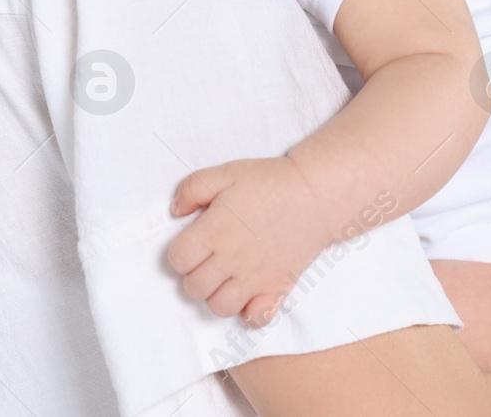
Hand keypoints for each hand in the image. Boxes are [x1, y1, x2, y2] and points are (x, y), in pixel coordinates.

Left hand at [168, 157, 336, 327]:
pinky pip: (257, 319)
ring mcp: (254, 277)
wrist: (314, 194)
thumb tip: (175, 211)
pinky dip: (250, 313)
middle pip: (194, 288)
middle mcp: (230, 260)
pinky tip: (251, 296)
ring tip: (226, 278)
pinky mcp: (277, 287)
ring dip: (217, 295)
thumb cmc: (269, 182)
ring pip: (219, 307)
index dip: (181, 254)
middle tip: (209, 260)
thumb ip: (192, 188)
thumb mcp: (225, 172)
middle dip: (195, 275)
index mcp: (214, 231)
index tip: (194, 244)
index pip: (178, 260)